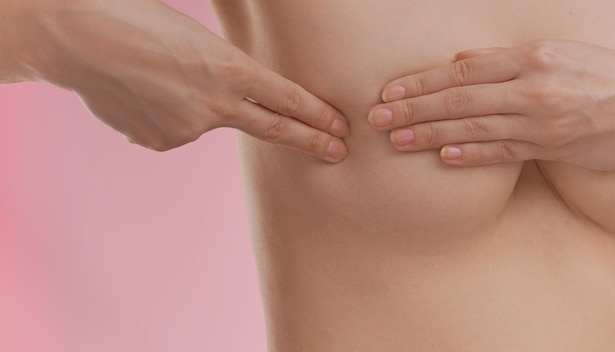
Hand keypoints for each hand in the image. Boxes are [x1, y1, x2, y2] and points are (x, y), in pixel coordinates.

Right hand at [10, 0, 348, 161]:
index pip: (287, 98)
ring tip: (157, 75)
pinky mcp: (159, 142)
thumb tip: (228, 96)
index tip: (340, 128)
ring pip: (206, 120)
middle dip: (310, 140)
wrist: (74, 37)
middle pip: (274, 127)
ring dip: (194, 104)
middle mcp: (214, 105)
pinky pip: (175, 128)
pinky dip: (167, 113)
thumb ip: (223, 71)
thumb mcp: (196, 35)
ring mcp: (187, 129)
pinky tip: (142, 92)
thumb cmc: (136, 18)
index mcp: (228, 67)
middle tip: (338, 152)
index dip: (317, 114)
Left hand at [368, 40, 614, 170]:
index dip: (421, 82)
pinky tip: (442, 157)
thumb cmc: (594, 73)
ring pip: (473, 127)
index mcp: (529, 58)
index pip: (461, 71)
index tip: (389, 93)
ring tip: (396, 141)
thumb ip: (502, 58)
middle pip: (459, 99)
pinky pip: (502, 153)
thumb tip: (457, 60)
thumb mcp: (552, 52)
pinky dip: (471, 155)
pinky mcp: (550, 147)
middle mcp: (531, 88)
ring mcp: (540, 120)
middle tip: (376, 119)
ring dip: (430, 134)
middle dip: (413, 110)